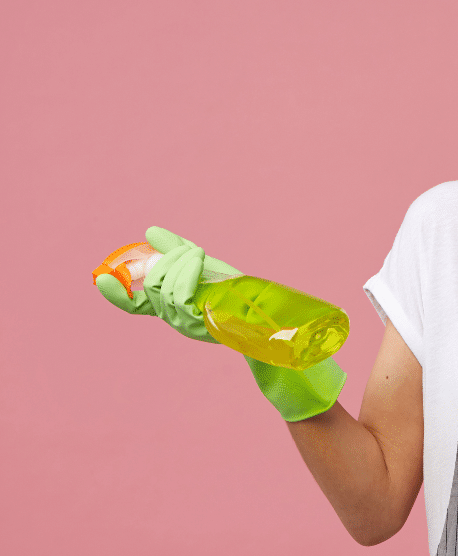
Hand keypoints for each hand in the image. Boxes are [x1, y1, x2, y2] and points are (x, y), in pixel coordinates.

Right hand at [94, 226, 240, 343]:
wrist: (258, 304)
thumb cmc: (229, 286)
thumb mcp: (199, 262)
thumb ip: (174, 249)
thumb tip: (150, 232)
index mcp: (166, 304)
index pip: (132, 305)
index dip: (115, 294)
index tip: (102, 278)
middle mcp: (170, 316)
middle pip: (151, 285)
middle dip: (167, 259)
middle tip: (189, 250)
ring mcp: (183, 322)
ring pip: (164, 287)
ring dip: (180, 262)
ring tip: (198, 254)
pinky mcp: (198, 323)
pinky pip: (180, 295)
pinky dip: (187, 271)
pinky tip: (199, 260)